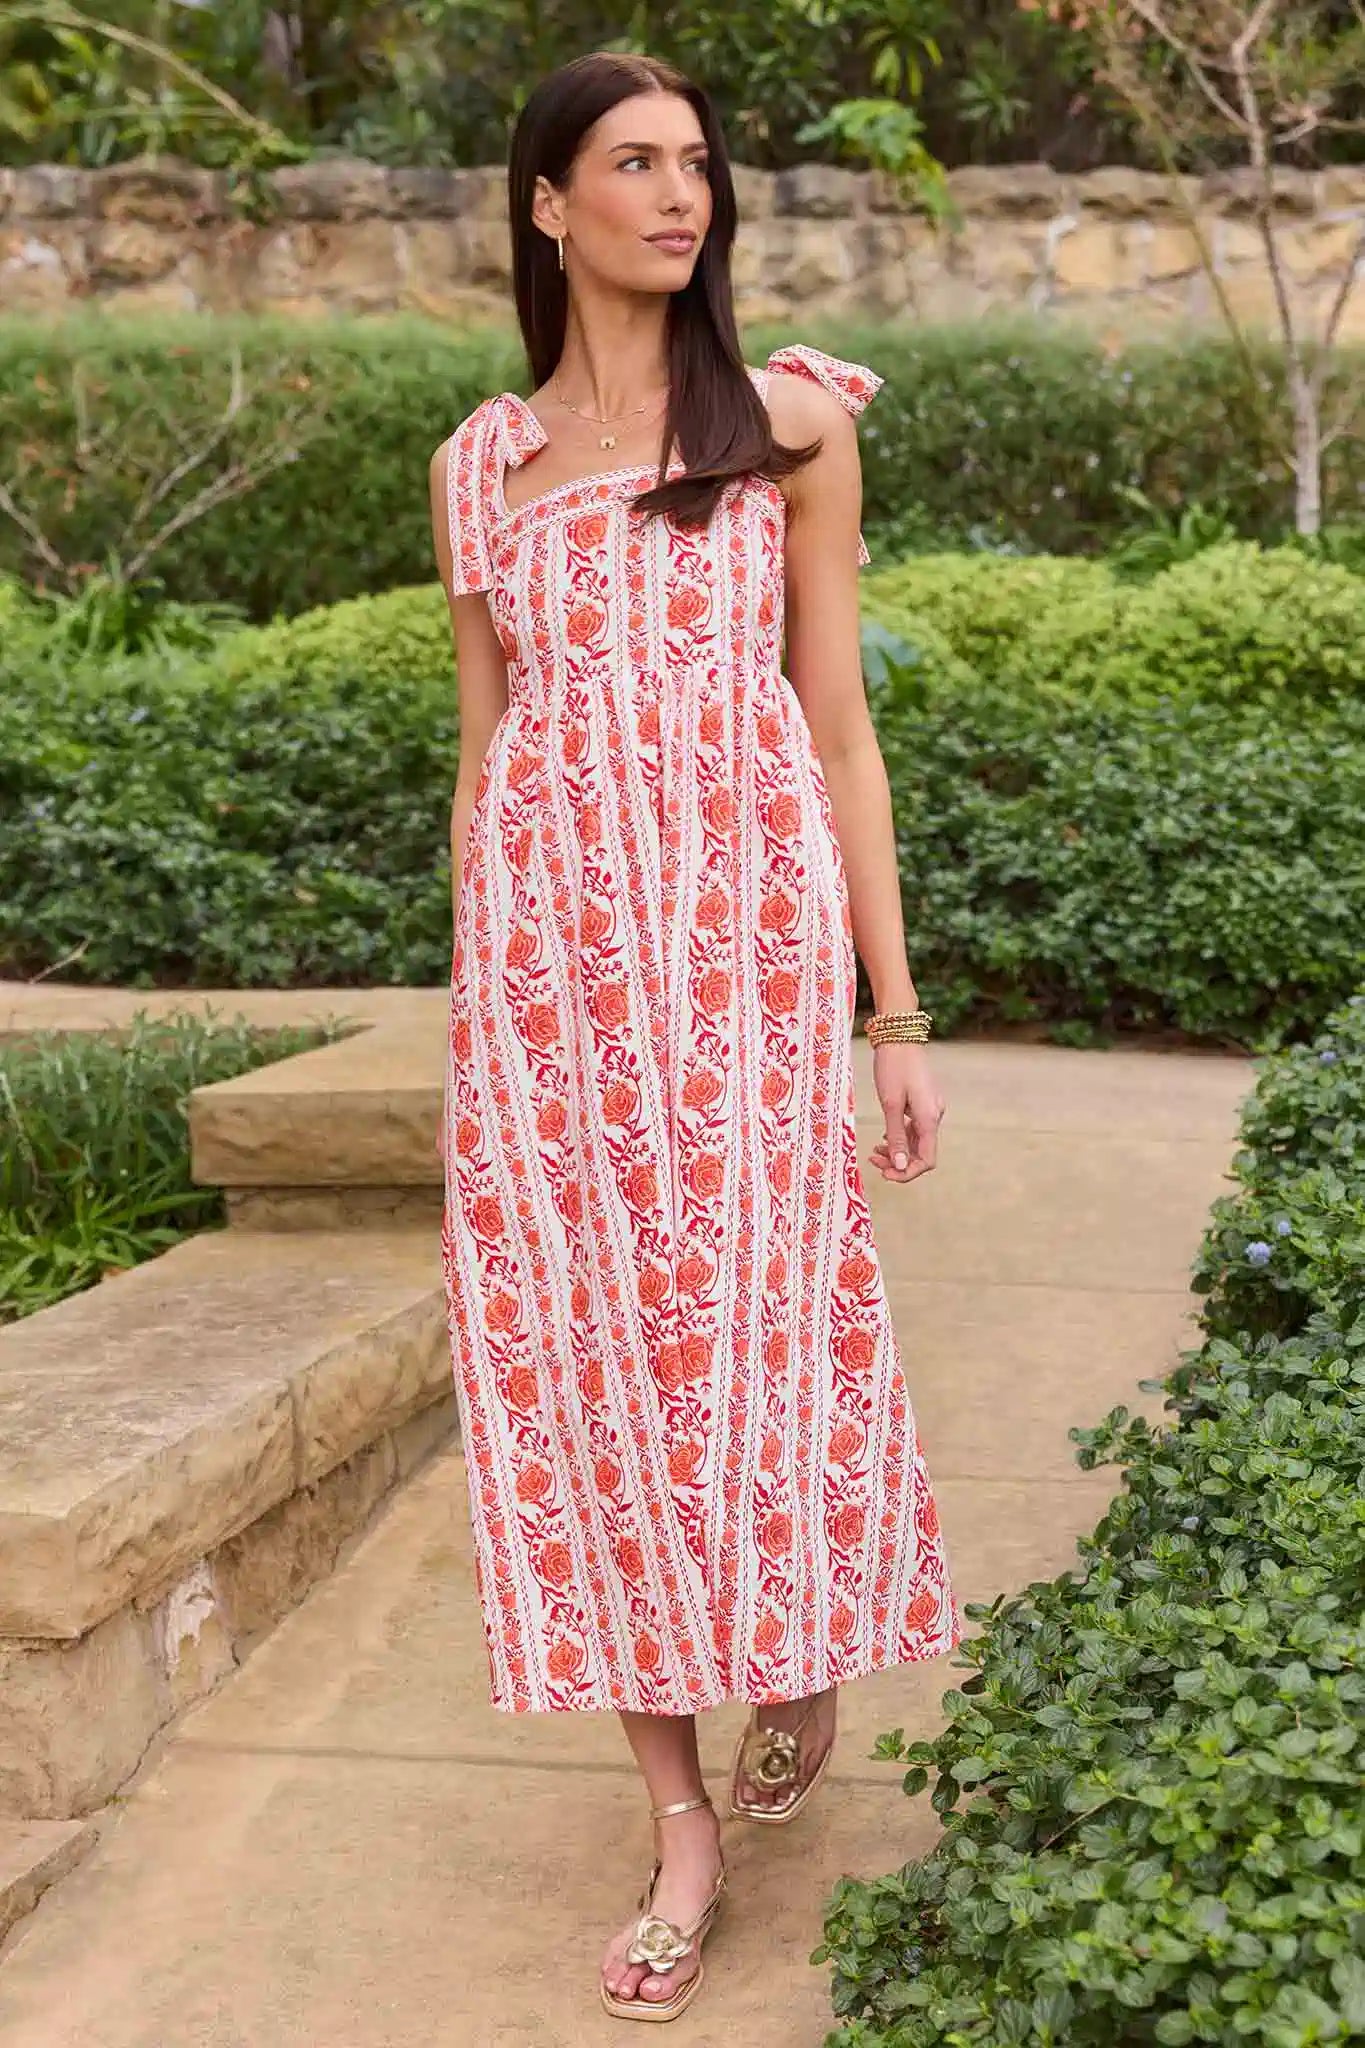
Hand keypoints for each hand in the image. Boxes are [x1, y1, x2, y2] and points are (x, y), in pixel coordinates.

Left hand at [867, 1042, 944, 1183]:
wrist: (899, 1036)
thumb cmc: (893, 1067)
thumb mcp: (891, 1104)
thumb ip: (896, 1136)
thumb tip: (899, 1166)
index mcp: (929, 1118)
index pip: (926, 1160)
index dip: (907, 1172)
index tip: (885, 1173)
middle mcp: (934, 1115)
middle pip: (921, 1152)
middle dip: (898, 1162)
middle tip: (873, 1160)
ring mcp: (930, 1108)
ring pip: (917, 1140)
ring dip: (898, 1150)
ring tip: (875, 1151)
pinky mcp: (924, 1101)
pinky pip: (915, 1127)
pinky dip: (901, 1136)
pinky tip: (886, 1136)